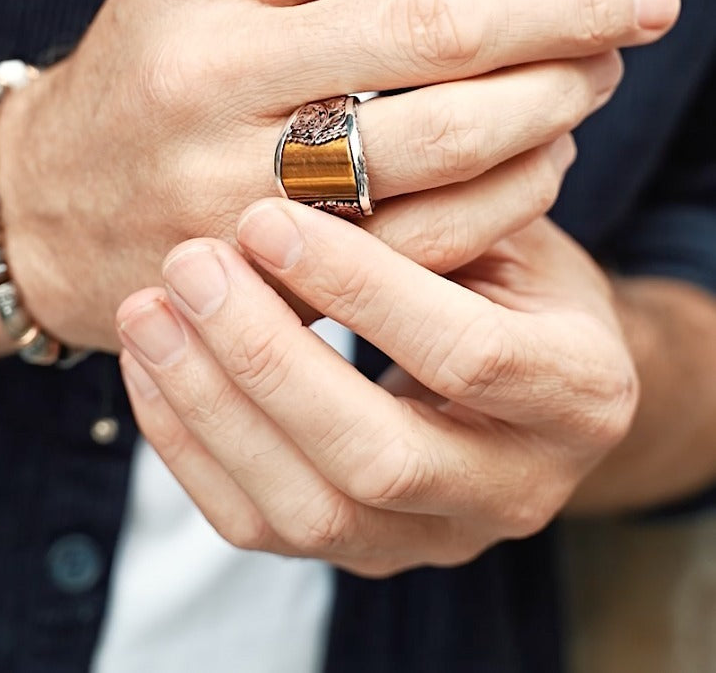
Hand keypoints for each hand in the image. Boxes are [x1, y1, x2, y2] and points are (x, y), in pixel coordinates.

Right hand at [0, 0, 678, 348]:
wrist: (47, 199)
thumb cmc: (158, 63)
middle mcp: (207, 62)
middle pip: (436, 27)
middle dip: (571, 9)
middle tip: (648, 1)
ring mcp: (226, 176)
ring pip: (443, 136)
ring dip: (555, 99)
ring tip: (600, 73)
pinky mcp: (257, 268)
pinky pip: (425, 231)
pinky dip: (511, 190)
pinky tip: (546, 155)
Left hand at [116, 206, 636, 575]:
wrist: (532, 361)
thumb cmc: (515, 270)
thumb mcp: (502, 226)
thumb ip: (432, 216)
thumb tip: (308, 175)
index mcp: (581, 390)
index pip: (468, 355)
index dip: (362, 288)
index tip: (266, 219)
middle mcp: (519, 489)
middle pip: (378, 459)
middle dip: (268, 359)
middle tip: (191, 264)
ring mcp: (436, 538)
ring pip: (308, 512)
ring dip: (210, 407)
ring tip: (148, 311)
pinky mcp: (363, 553)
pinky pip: (258, 526)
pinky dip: (190, 446)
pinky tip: (151, 364)